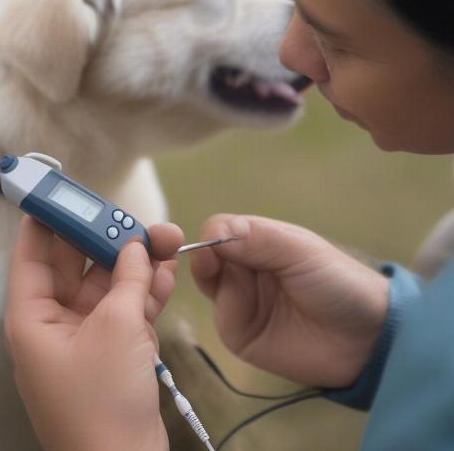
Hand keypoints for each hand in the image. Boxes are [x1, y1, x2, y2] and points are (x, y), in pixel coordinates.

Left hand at [5, 216, 182, 450]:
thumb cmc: (103, 398)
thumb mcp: (118, 326)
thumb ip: (129, 278)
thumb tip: (137, 246)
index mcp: (33, 314)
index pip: (34, 250)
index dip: (48, 216)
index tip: (66, 188)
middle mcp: (54, 320)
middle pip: (77, 262)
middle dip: (109, 239)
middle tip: (136, 216)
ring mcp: (85, 334)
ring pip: (109, 283)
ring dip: (136, 264)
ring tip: (167, 240)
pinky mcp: (111, 348)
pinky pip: (125, 308)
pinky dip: (145, 292)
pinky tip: (167, 275)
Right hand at [190, 214, 388, 387]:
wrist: (364, 339)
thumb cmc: (336, 282)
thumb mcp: (299, 251)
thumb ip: (256, 238)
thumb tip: (211, 230)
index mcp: (258, 240)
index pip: (220, 229)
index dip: (213, 235)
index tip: (215, 244)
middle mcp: (244, 266)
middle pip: (206, 254)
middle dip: (205, 256)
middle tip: (211, 264)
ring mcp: (240, 299)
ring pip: (207, 283)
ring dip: (210, 280)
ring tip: (230, 286)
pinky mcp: (240, 332)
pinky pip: (219, 316)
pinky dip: (223, 310)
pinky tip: (240, 312)